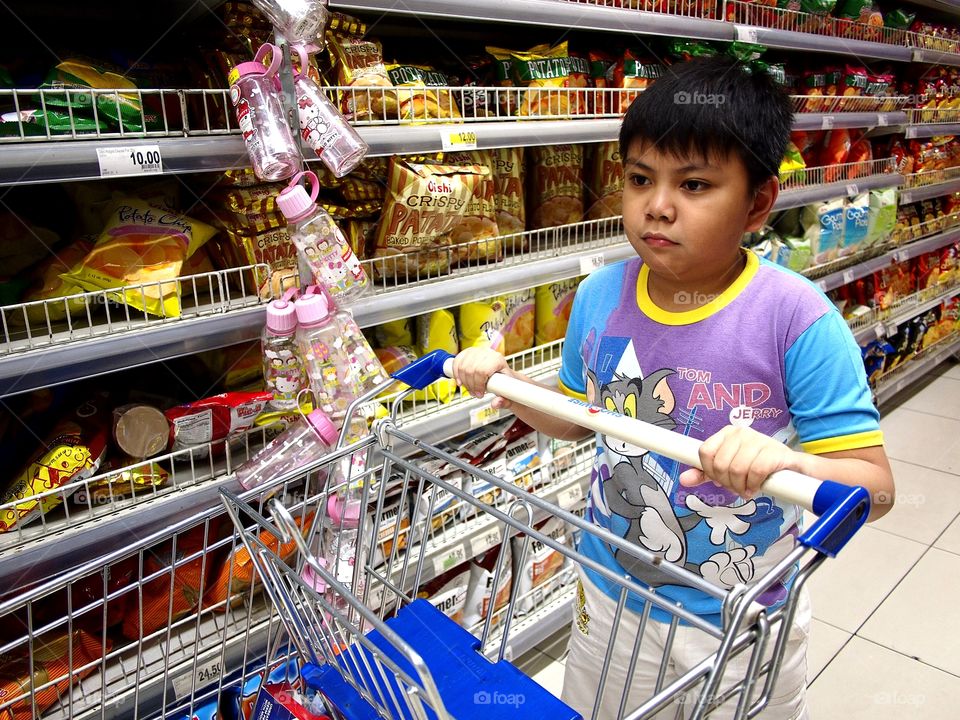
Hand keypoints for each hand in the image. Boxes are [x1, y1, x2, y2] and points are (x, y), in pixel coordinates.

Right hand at [451, 347, 511, 408]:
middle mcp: (486, 353)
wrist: (502, 374)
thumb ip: (504, 401)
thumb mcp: (509, 393)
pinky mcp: (468, 352)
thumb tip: (495, 403)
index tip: (480, 394)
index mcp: (497, 359)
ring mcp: (476, 351)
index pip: (482, 370)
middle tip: (475, 394)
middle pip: (471, 369)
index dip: (478, 384)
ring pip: (463, 366)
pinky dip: (456, 373)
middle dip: (471, 385)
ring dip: (464, 381)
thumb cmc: (506, 382)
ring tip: (470, 389)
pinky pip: (457, 362)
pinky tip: (460, 381)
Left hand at [678, 425, 797, 499]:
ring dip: (741, 487)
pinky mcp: (773, 451)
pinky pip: (755, 472)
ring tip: (747, 488)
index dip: (710, 471)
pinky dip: (754, 485)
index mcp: (727, 433)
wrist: (791, 468)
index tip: (720, 479)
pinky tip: (757, 487)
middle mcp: (741, 433)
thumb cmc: (756, 466)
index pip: (705, 452)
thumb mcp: (728, 469)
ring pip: (737, 469)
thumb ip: (705, 473)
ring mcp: (758, 439)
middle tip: (737, 487)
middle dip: (727, 483)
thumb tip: (683, 479)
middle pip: (720, 464)